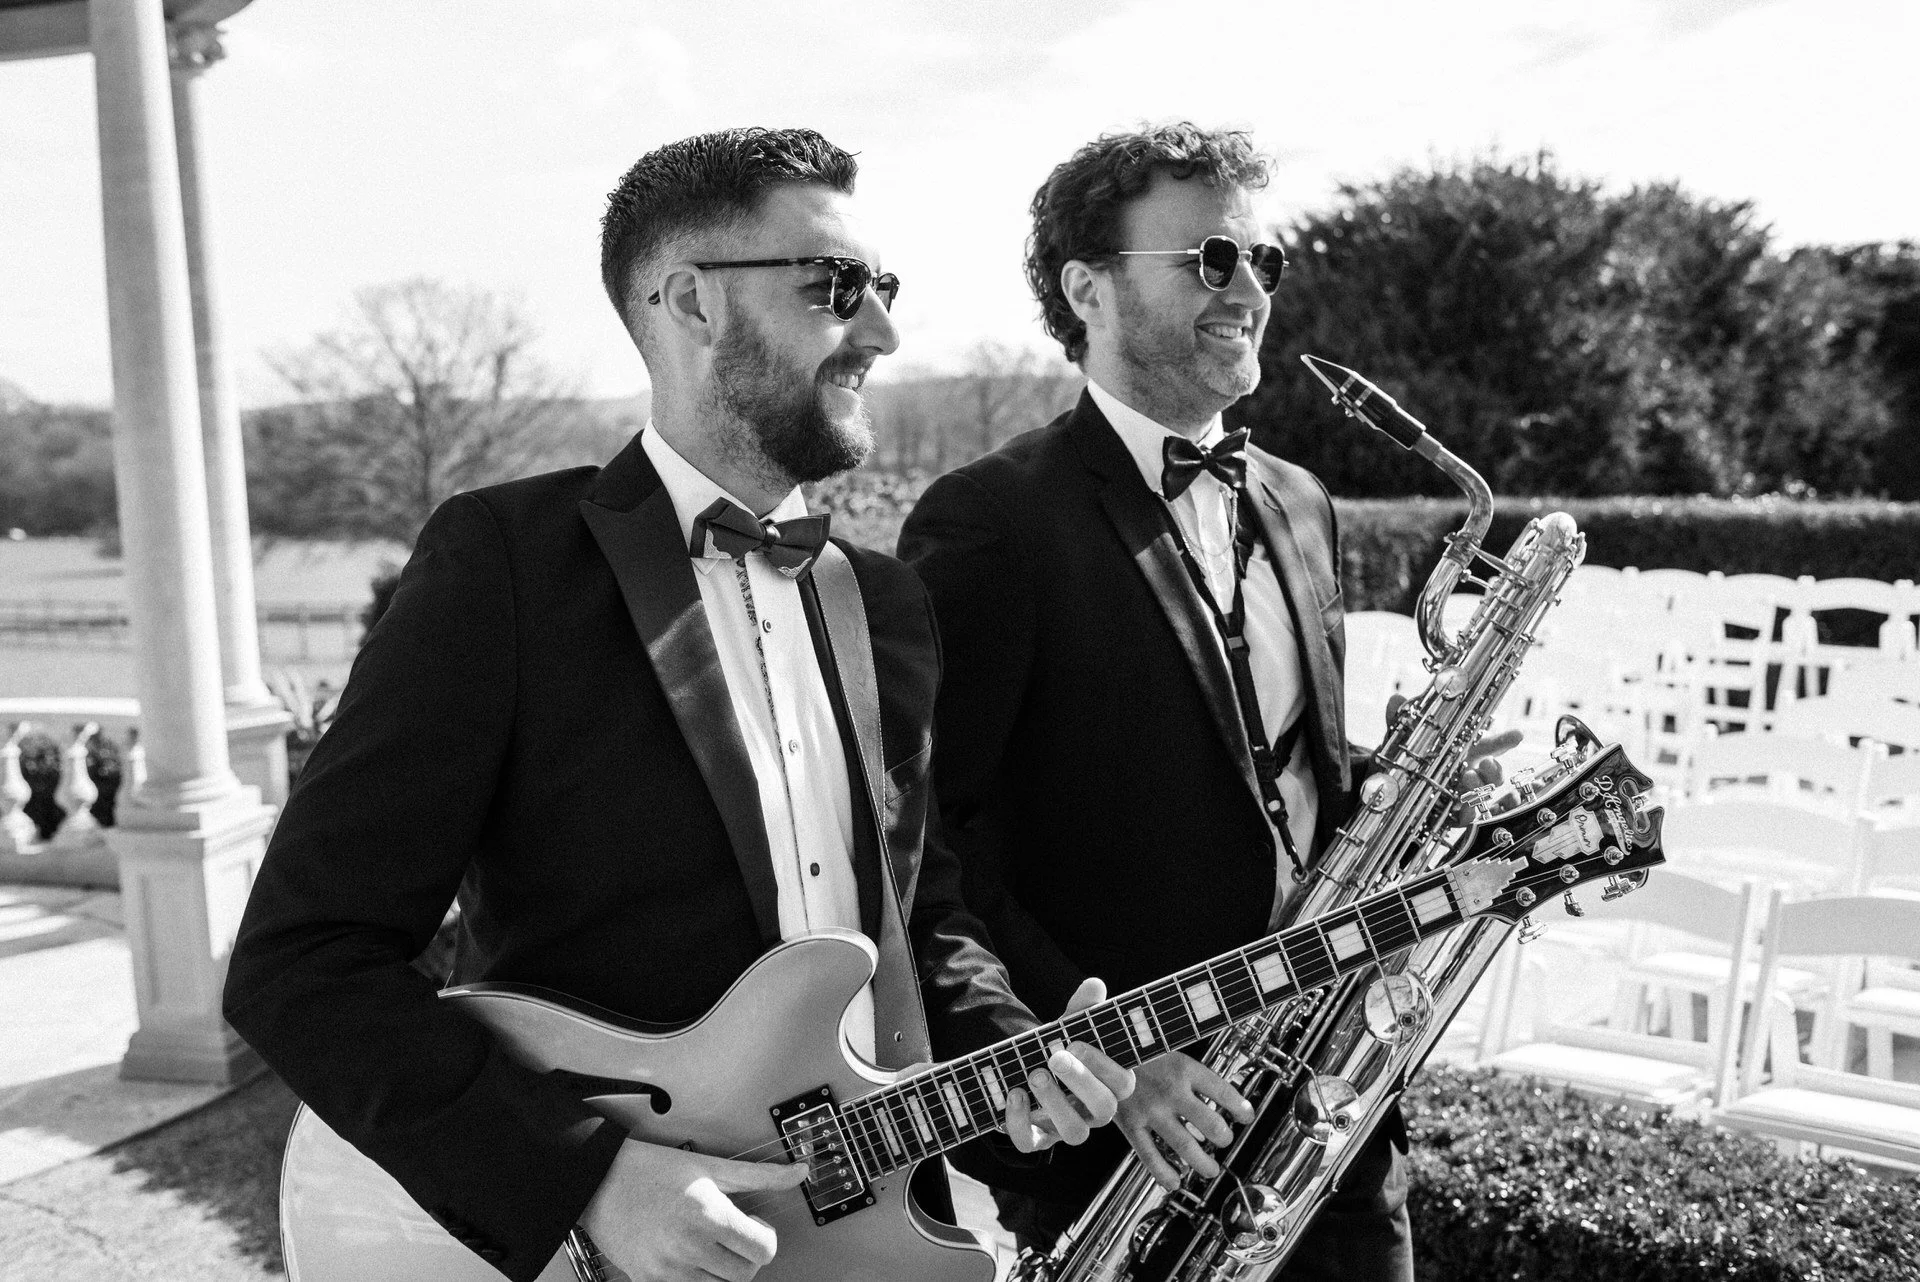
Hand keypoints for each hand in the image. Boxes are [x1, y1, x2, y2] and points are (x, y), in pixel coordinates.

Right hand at [579, 1139, 807, 1281]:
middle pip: (746, 1274)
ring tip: (710, 1242)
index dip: (766, 1236)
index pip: (764, 1249)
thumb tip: (799, 1172)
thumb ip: (760, 1174)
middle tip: (734, 1233)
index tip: (754, 1223)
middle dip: (747, 1254)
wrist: (596, 1180)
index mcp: (708, 1215)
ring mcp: (667, 1270)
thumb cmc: (650, 1168)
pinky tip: (690, 1256)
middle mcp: (689, 1247)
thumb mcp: (709, 1165)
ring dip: (723, 1269)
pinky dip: (697, 1279)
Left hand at [1004, 977, 1134, 1151]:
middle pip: (1105, 1110)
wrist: (1024, 1071)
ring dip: (1054, 1104)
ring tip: (1034, 1075)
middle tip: (1056, 1057)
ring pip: (1074, 1132)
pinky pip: (1030, 1143)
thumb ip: (1082, 1009)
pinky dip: (1019, 1122)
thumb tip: (1095, 984)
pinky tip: (1013, 1094)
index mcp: (1108, 1084)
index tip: (1077, 1043)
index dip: (1104, 1066)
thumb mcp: (1068, 1028)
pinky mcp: (1035, 1138)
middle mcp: (1093, 1111)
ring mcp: (1065, 1127)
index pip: (1123, 1084)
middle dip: (1081, 1082)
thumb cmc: (1057, 1050)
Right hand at [1114, 1050, 1256, 1190]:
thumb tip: (1214, 1096)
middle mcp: (1170, 1090)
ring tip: (1211, 1170)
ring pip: (1185, 1145)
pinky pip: (1149, 1155)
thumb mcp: (1167, 1046)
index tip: (1246, 1116)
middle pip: (1210, 1123)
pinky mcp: (1129, 1123)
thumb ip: (1189, 1072)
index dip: (1240, 1107)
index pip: (1223, 1092)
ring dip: (1202, 1162)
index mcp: (1183, 1067)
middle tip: (1224, 1141)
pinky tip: (1174, 1181)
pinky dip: (1163, 1172)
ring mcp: (1150, 1109)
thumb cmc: (1135, 1047)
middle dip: (1223, 1137)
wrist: (1096, 1047)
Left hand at [1386, 694, 1521, 824]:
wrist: (1390, 792)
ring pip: (1483, 794)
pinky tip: (1467, 807)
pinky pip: (1467, 818)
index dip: (1504, 741)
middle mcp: (1465, 774)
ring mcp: (1460, 796)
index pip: (1488, 746)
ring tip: (1467, 777)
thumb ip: (1402, 722)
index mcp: (1461, 753)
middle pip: (1493, 774)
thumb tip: (1396, 700)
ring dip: (1480, 786)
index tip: (1518, 734)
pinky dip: (1470, 813)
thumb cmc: (1406, 762)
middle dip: (1495, 769)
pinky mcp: (1450, 816)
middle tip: (1486, 763)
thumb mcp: (1403, 741)